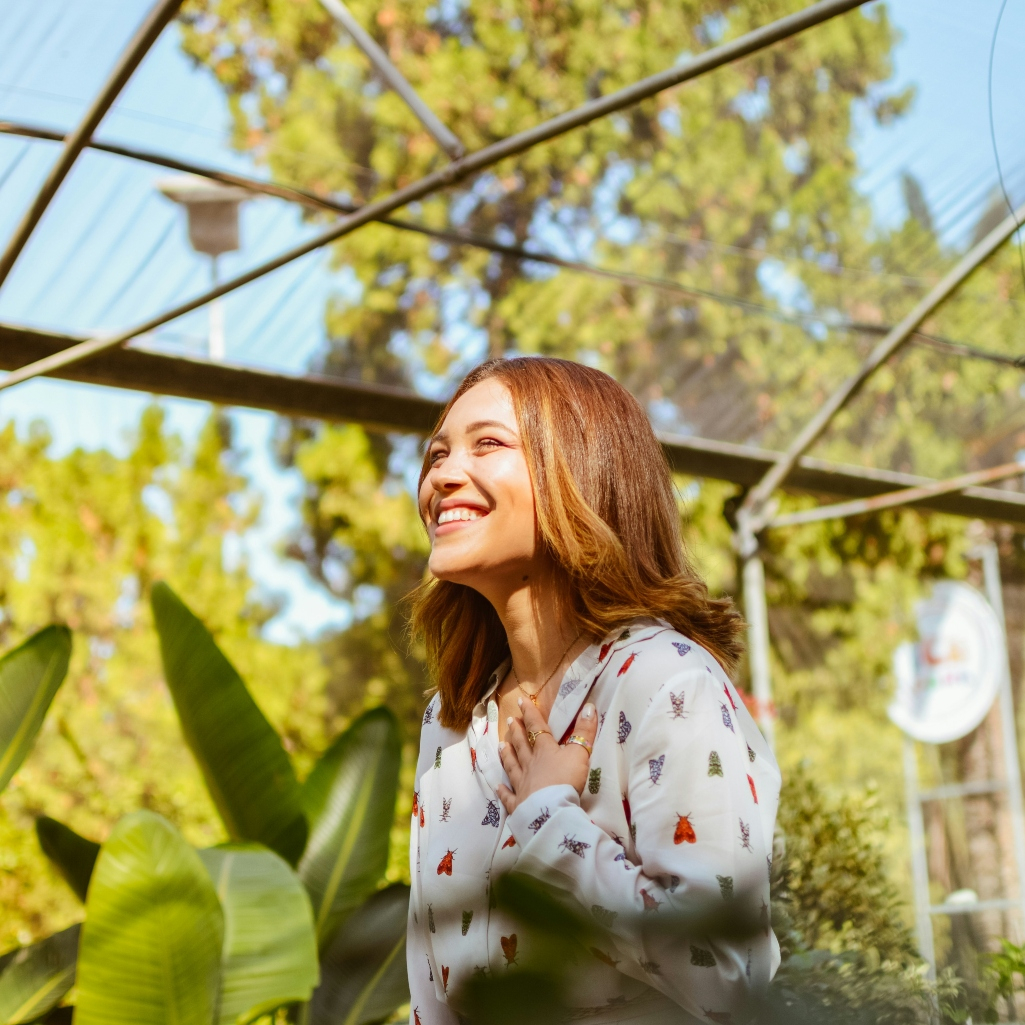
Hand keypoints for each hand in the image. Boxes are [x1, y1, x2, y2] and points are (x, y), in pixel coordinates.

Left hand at [496, 698, 597, 814]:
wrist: (552, 810)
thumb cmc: (566, 780)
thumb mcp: (580, 754)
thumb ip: (585, 732)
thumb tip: (589, 707)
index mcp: (544, 751)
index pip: (536, 727)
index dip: (530, 713)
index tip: (521, 701)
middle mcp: (530, 764)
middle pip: (521, 745)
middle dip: (516, 732)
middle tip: (510, 720)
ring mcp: (522, 784)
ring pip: (512, 766)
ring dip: (507, 755)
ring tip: (501, 745)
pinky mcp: (518, 804)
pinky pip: (508, 796)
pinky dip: (503, 791)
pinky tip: (497, 786)